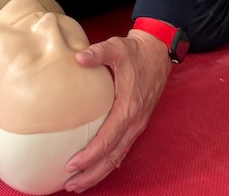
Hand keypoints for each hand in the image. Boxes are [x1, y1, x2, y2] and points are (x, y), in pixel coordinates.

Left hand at [63, 30, 172, 192]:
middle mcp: (135, 122)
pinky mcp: (136, 123)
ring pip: (118, 157)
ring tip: (78, 184)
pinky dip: (109, 162)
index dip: (89, 156)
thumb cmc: (136, 52)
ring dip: (99, 172)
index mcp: (129, 108)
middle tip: (70, 185)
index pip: (108, 140)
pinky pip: (122, 149)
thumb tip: (79, 57)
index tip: (70, 165)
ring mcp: (137, 124)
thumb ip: (98, 53)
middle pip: (112, 157)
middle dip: (92, 174)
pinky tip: (96, 169)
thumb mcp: (117, 48)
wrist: (158, 52)